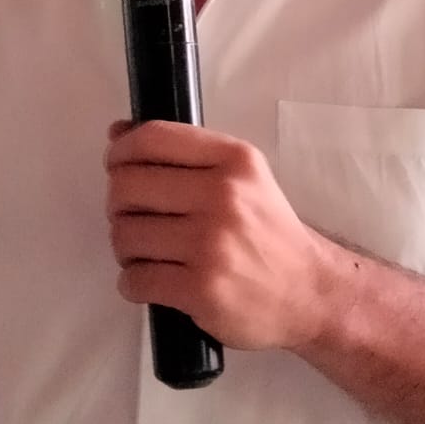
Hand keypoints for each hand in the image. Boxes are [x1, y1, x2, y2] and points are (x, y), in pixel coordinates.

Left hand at [104, 120, 338, 349]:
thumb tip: (118, 133)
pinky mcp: (201, 289)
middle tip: (134, 217)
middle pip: (127, 186)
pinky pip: (134, 280)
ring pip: (124, 235)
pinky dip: (133, 282)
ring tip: (147, 252)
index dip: (120, 151)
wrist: (308, 291)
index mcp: (234, 159)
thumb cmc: (268, 232)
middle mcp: (223, 196)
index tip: (116, 165)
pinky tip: (153, 279)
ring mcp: (211, 244)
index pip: (152, 139)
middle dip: (119, 205)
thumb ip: (184, 153)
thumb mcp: (241, 177)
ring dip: (125, 248)